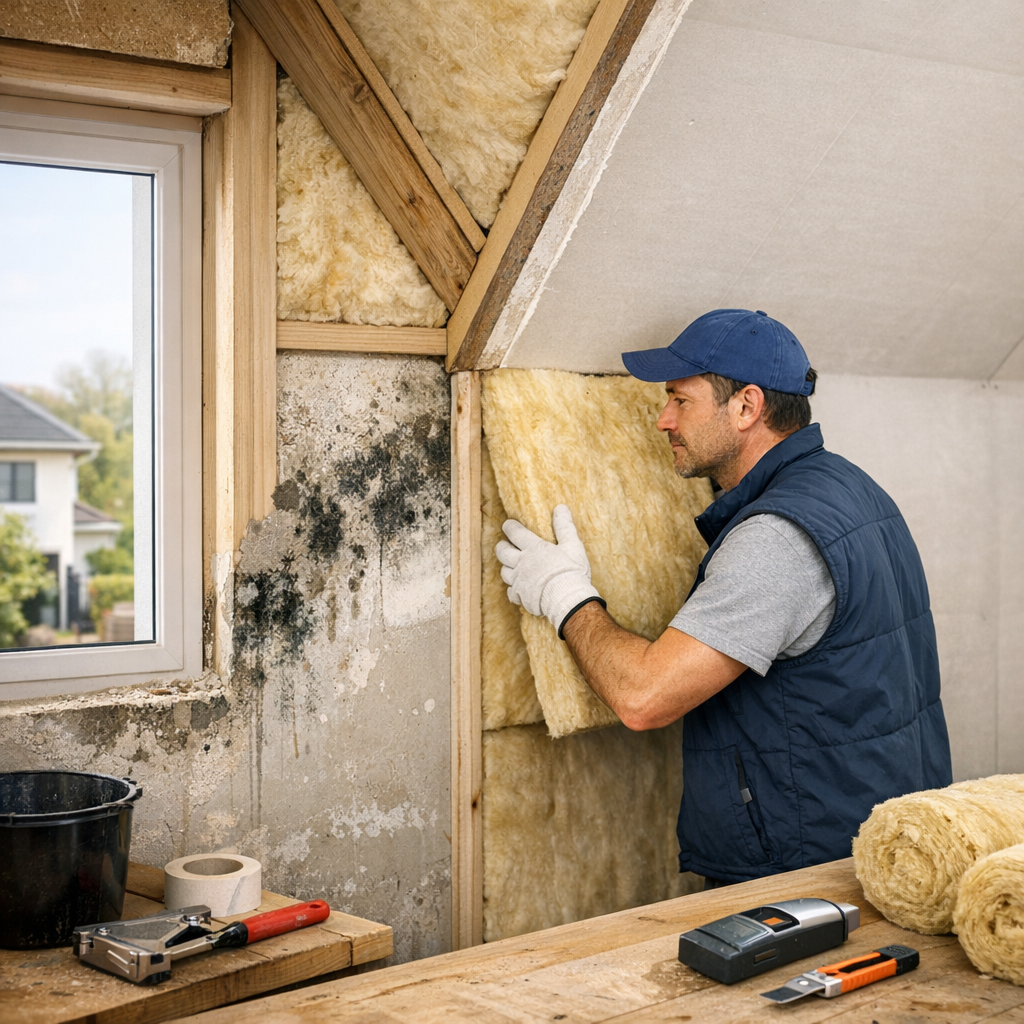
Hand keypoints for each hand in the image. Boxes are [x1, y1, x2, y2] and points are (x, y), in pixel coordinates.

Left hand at [495, 504, 603, 635]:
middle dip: (502, 547)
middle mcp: (522, 563)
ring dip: (507, 568)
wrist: (567, 598)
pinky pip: (511, 592)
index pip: (515, 533)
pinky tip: (518, 590)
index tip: (507, 525)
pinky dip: (513, 590)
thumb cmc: (571, 570)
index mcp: (534, 548)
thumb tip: (561, 508)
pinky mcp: (521, 597)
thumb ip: (564, 526)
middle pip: (503, 552)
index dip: (510, 527)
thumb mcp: (572, 545)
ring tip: (511, 566)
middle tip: (504, 545)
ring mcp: (519, 581)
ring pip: (504, 572)